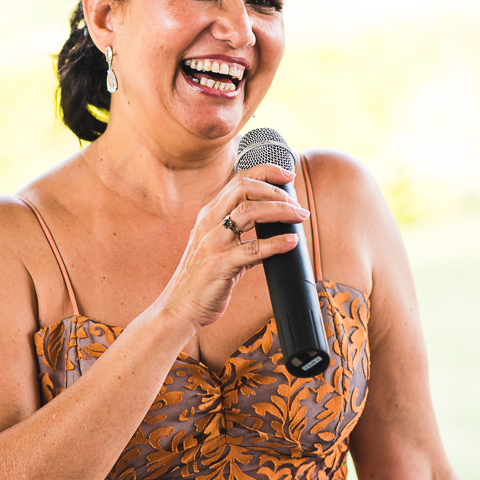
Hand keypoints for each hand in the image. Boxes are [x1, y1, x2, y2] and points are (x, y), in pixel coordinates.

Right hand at [157, 163, 309, 330]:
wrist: (180, 306)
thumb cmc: (203, 277)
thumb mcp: (218, 246)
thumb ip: (241, 234)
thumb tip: (276, 227)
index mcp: (209, 214)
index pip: (238, 180)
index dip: (265, 172)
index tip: (287, 175)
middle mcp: (209, 223)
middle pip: (242, 188)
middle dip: (274, 189)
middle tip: (296, 202)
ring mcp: (213, 243)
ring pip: (248, 212)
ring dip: (278, 210)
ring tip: (298, 216)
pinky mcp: (219, 265)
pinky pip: (251, 249)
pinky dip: (275, 243)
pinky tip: (290, 242)